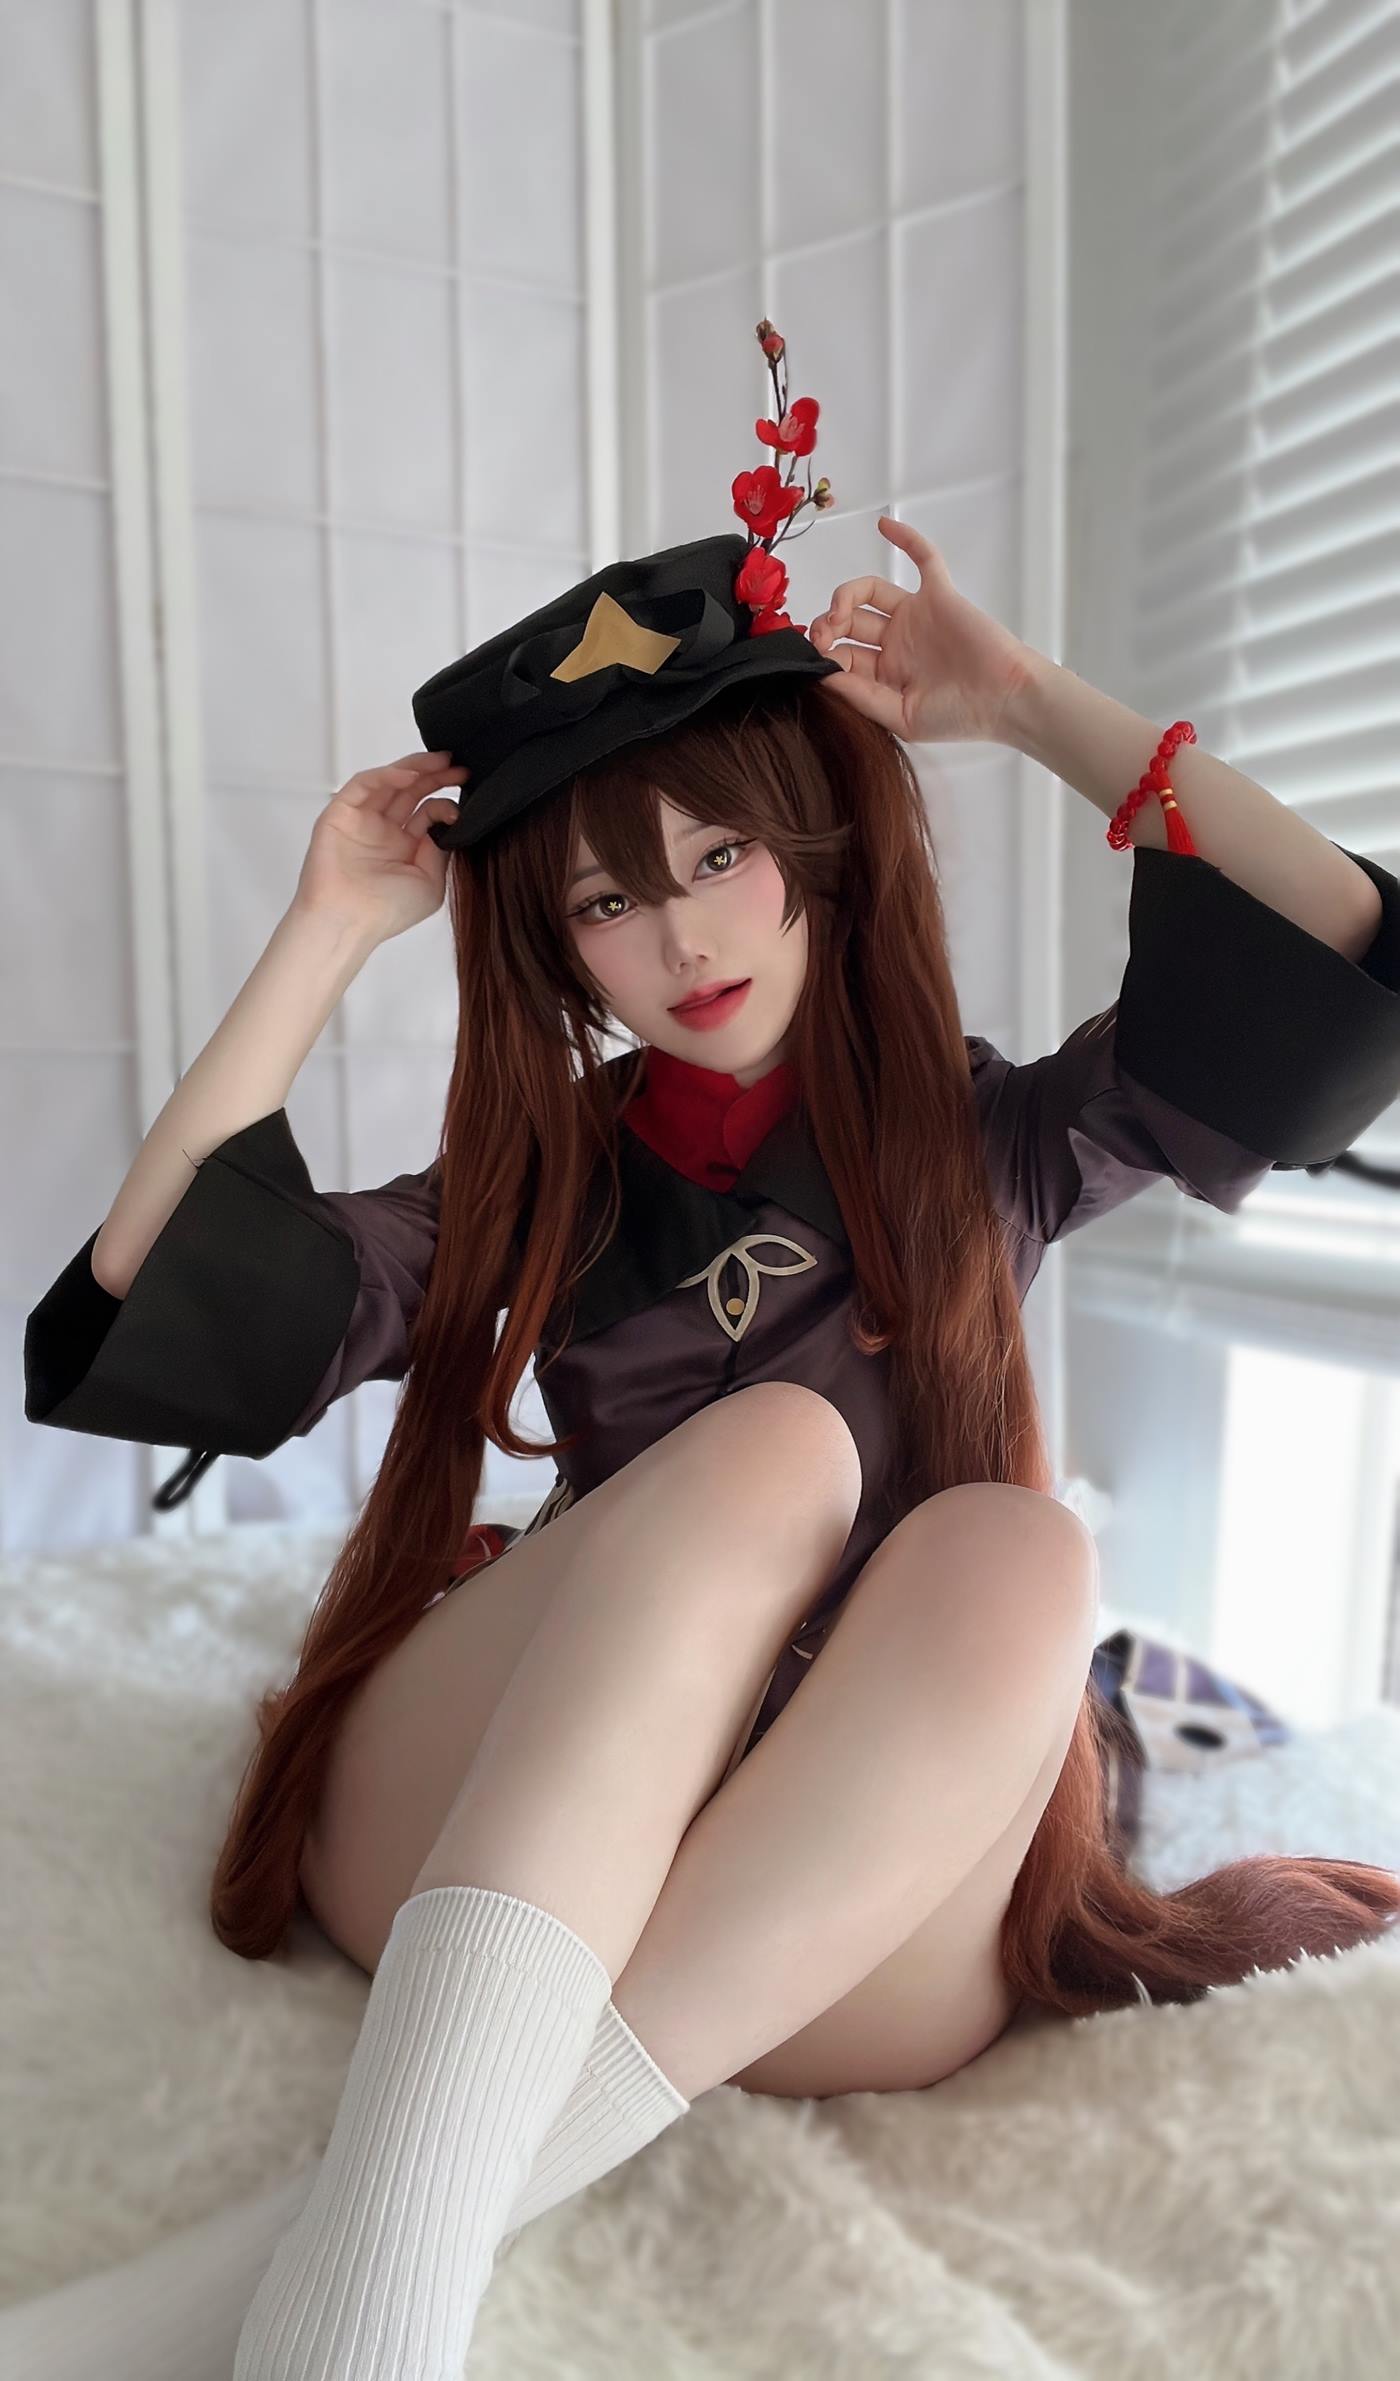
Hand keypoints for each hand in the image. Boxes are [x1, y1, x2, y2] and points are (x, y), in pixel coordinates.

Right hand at [293, 751, 468, 943]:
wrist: (348, 922)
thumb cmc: (384, 912)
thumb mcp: (431, 882)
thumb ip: (441, 849)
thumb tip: (449, 820)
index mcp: (404, 848)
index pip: (427, 812)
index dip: (446, 803)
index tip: (464, 804)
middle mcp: (383, 832)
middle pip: (411, 791)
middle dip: (436, 776)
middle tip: (459, 766)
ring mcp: (362, 820)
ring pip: (389, 782)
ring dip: (416, 768)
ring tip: (441, 761)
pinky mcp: (341, 812)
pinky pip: (364, 784)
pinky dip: (387, 775)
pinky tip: (410, 774)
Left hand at [808, 516, 1040, 744]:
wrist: (1005, 700)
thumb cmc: (960, 715)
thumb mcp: (901, 716)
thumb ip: (862, 695)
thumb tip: (823, 675)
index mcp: (886, 674)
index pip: (842, 657)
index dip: (824, 656)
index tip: (816, 663)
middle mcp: (896, 642)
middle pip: (849, 623)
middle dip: (827, 627)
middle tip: (820, 635)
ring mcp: (916, 616)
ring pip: (870, 593)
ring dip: (845, 596)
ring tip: (836, 611)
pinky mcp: (938, 596)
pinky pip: (923, 559)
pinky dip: (906, 539)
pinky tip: (883, 525)